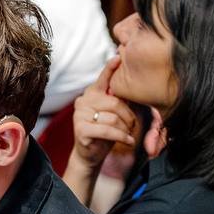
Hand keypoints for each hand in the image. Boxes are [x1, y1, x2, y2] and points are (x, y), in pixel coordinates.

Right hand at [70, 57, 138, 171]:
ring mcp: (80, 115)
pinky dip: (121, 136)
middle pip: (114, 102)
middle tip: (132, 125)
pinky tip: (128, 141)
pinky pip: (107, 130)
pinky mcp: (81, 129)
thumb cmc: (105, 133)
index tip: (118, 57)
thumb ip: (120, 100)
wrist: (90, 155)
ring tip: (127, 134)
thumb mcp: (115, 114)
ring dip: (125, 129)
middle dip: (128, 116)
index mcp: (92, 93)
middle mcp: (83, 101)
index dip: (110, 68)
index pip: (103, 79)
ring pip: (112, 118)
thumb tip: (134, 86)